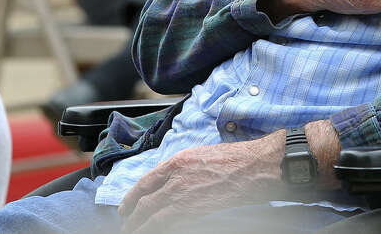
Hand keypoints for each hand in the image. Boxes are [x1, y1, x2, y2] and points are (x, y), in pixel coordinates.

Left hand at [119, 133, 281, 231]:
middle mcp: (175, 177)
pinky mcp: (190, 209)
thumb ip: (183, 167)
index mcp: (177, 161)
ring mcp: (181, 194)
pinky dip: (154, 229)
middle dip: (132, 215)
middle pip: (144, 201)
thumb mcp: (202, 155)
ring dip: (138, 226)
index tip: (126, 206)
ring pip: (150, 214)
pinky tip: (151, 232)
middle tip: (127, 224)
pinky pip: (164, 223)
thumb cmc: (235, 160)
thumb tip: (170, 180)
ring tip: (133, 233)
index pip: (145, 181)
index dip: (132, 196)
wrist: (254, 167)